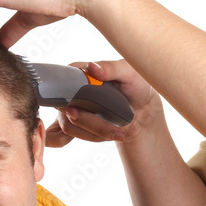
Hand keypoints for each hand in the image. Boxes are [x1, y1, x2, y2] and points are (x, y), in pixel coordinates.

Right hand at [45, 59, 163, 147]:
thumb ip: (111, 67)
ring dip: (95, 134)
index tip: (79, 108)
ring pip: (71, 126)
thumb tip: (92, 67)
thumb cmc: (136, 84)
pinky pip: (65, 135)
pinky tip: (104, 135)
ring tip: (118, 133)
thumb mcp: (129, 71)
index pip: (62, 82)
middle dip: (90, 122)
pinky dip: (79, 139)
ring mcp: (73, 109)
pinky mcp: (77, 124)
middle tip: (112, 128)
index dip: (68, 95)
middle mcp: (72, 91)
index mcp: (80, 73)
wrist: (143, 108)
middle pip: (66, 109)